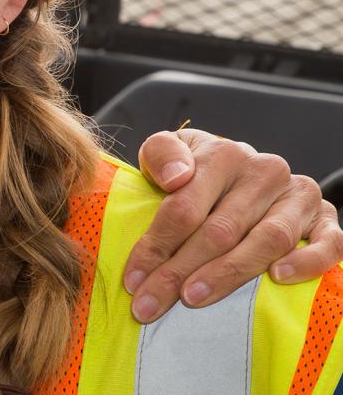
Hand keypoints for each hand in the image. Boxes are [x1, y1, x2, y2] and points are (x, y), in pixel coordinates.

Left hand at [123, 128, 342, 322]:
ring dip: (228, 274)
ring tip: (193, 298)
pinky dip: (306, 262)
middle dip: (179, 271)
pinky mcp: (325, 219)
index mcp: (223, 154)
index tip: (134, 280)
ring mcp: (297, 196)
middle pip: (219, 230)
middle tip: (152, 304)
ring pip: (266, 240)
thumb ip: (161, 155)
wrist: (241, 171)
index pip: (184, 207)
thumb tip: (175, 178)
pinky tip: (277, 278)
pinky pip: (328, 244)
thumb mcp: (168, 154)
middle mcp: (264, 172)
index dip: (156, 246)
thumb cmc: (196, 172)